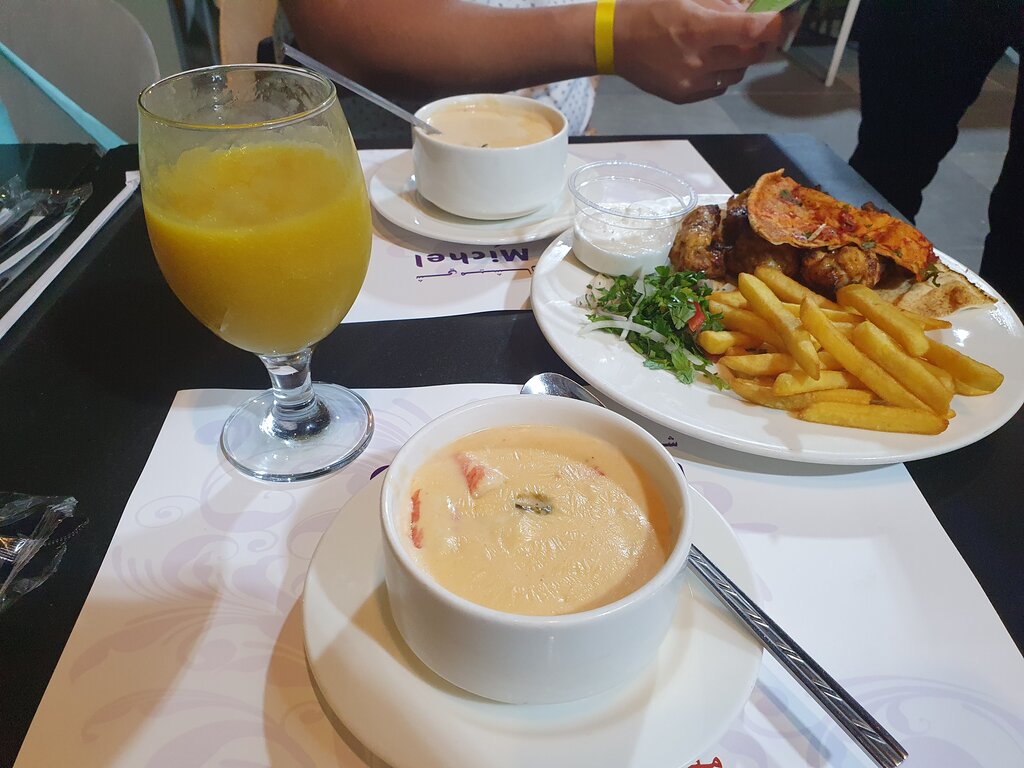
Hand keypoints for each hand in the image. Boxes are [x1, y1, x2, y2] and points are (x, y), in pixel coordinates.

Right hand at [614, 0, 786, 102]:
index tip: (789, 19)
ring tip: (724, 46)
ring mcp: (691, 83)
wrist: (614, 41)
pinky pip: (718, 87)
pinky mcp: (684, 97)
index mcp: (698, 29)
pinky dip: (721, 73)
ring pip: (737, 74)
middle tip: (755, 32)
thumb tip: (755, 11)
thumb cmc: (652, 10)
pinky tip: (706, 61)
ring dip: (740, 59)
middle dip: (759, 42)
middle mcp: (697, 61)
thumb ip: (725, 4)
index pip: (752, 31)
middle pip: (751, 56)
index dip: (776, 26)